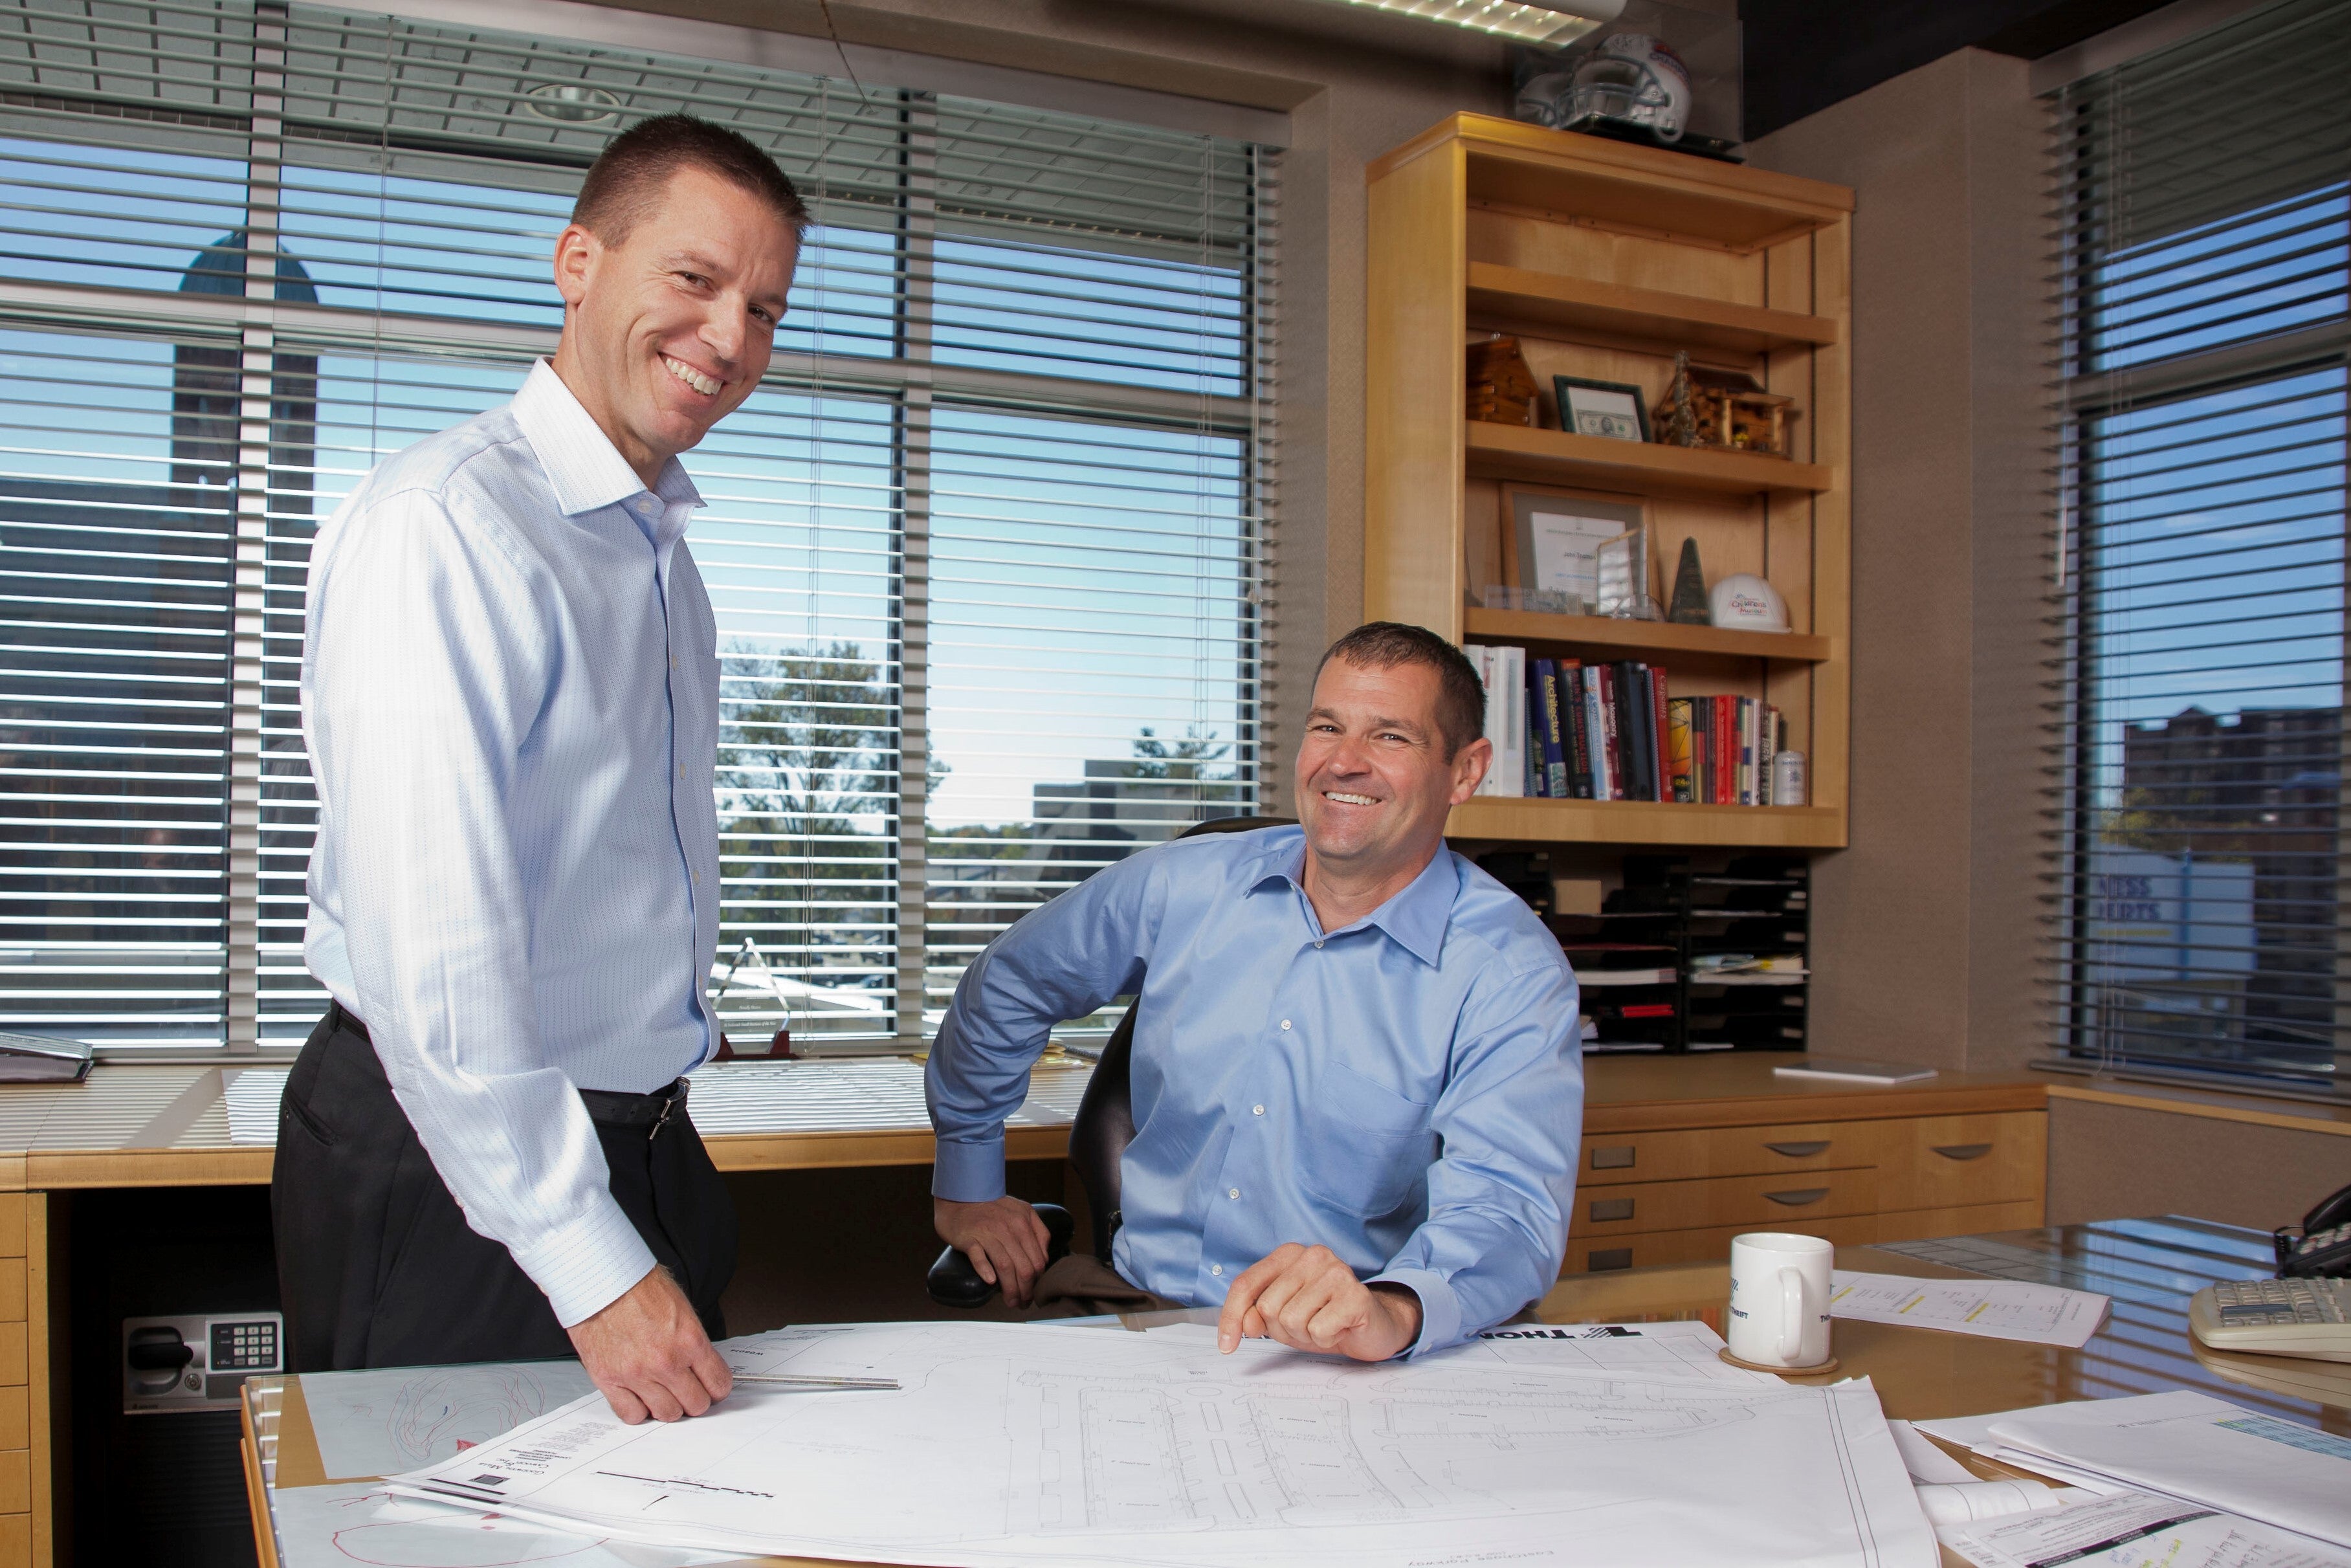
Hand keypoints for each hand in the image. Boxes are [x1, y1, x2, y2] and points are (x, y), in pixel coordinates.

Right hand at [567, 1266, 731, 1423]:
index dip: (718, 1386)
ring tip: (664, 1392)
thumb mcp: (681, 1306)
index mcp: (689, 1340)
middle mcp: (666, 1362)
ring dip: (669, 1406)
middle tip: (689, 1389)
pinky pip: (631, 1414)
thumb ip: (693, 1340)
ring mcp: (636, 1374)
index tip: (714, 1386)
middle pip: (696, 1404)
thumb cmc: (637, 1285)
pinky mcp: (609, 1380)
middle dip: (696, 1398)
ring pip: (667, 1413)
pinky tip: (639, 1395)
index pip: (719, 1383)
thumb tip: (703, 1363)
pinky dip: (638, 1409)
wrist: (600, 1279)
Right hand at [934, 1195, 1051, 1307]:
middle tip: (1023, 1303)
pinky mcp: (969, 1238)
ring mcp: (988, 1232)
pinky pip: (979, 1256)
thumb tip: (1044, 1258)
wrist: (961, 1195)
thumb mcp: (1021, 1211)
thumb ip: (1037, 1231)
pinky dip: (985, 1270)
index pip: (1038, 1260)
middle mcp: (1008, 1227)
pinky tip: (990, 1282)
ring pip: (1005, 1266)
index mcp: (1024, 1222)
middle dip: (1026, 1291)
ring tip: (1011, 1302)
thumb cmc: (991, 1207)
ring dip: (1010, 1289)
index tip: (1033, 1292)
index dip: (1038, 1281)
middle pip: (1024, 1266)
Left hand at [1216, 1243, 1422, 1361]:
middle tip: (1307, 1326)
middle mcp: (1312, 1255)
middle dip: (1282, 1330)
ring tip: (1324, 1326)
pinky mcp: (1355, 1294)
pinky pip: (1319, 1330)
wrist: (1373, 1327)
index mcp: (1288, 1254)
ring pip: (1291, 1321)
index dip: (1231, 1317)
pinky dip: (1326, 1339)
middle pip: (1267, 1308)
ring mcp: (1336, 1271)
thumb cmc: (1324, 1318)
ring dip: (1306, 1336)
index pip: (1245, 1285)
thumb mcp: (1283, 1318)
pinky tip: (1340, 1329)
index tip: (1227, 1346)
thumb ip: (1258, 1316)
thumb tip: (1246, 1324)